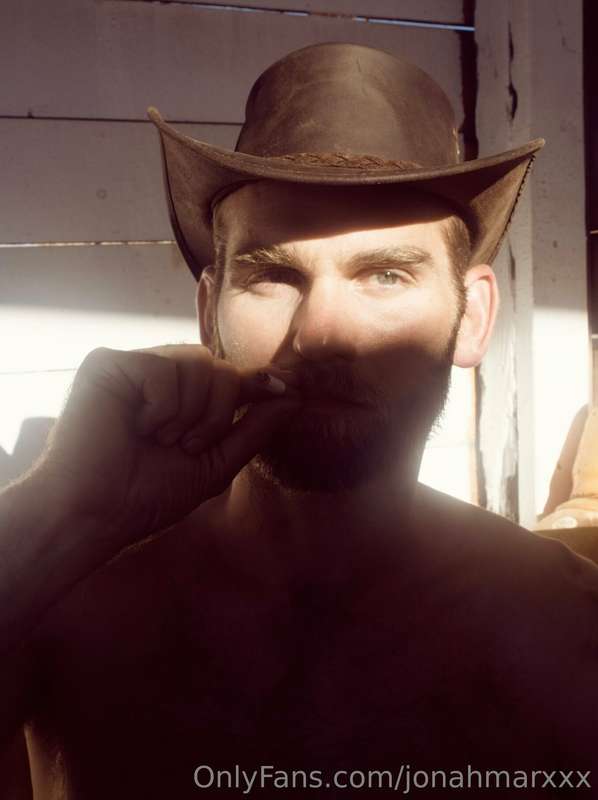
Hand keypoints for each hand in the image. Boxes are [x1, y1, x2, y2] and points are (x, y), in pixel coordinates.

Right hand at [36, 345, 299, 550]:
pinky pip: (161, 367)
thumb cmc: (149, 495)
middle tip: (184, 445)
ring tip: (158, 439)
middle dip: (216, 414)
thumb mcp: (215, 466)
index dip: (261, 381)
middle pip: (221, 367)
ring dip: (188, 414)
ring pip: (198, 362)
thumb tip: (294, 397)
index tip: (291, 388)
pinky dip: (160, 407)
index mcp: (184, 400)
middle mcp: (162, 377)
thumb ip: (253, 430)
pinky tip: (136, 426)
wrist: (98, 512)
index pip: (231, 377)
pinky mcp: (108, 362)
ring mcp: (136, 366)